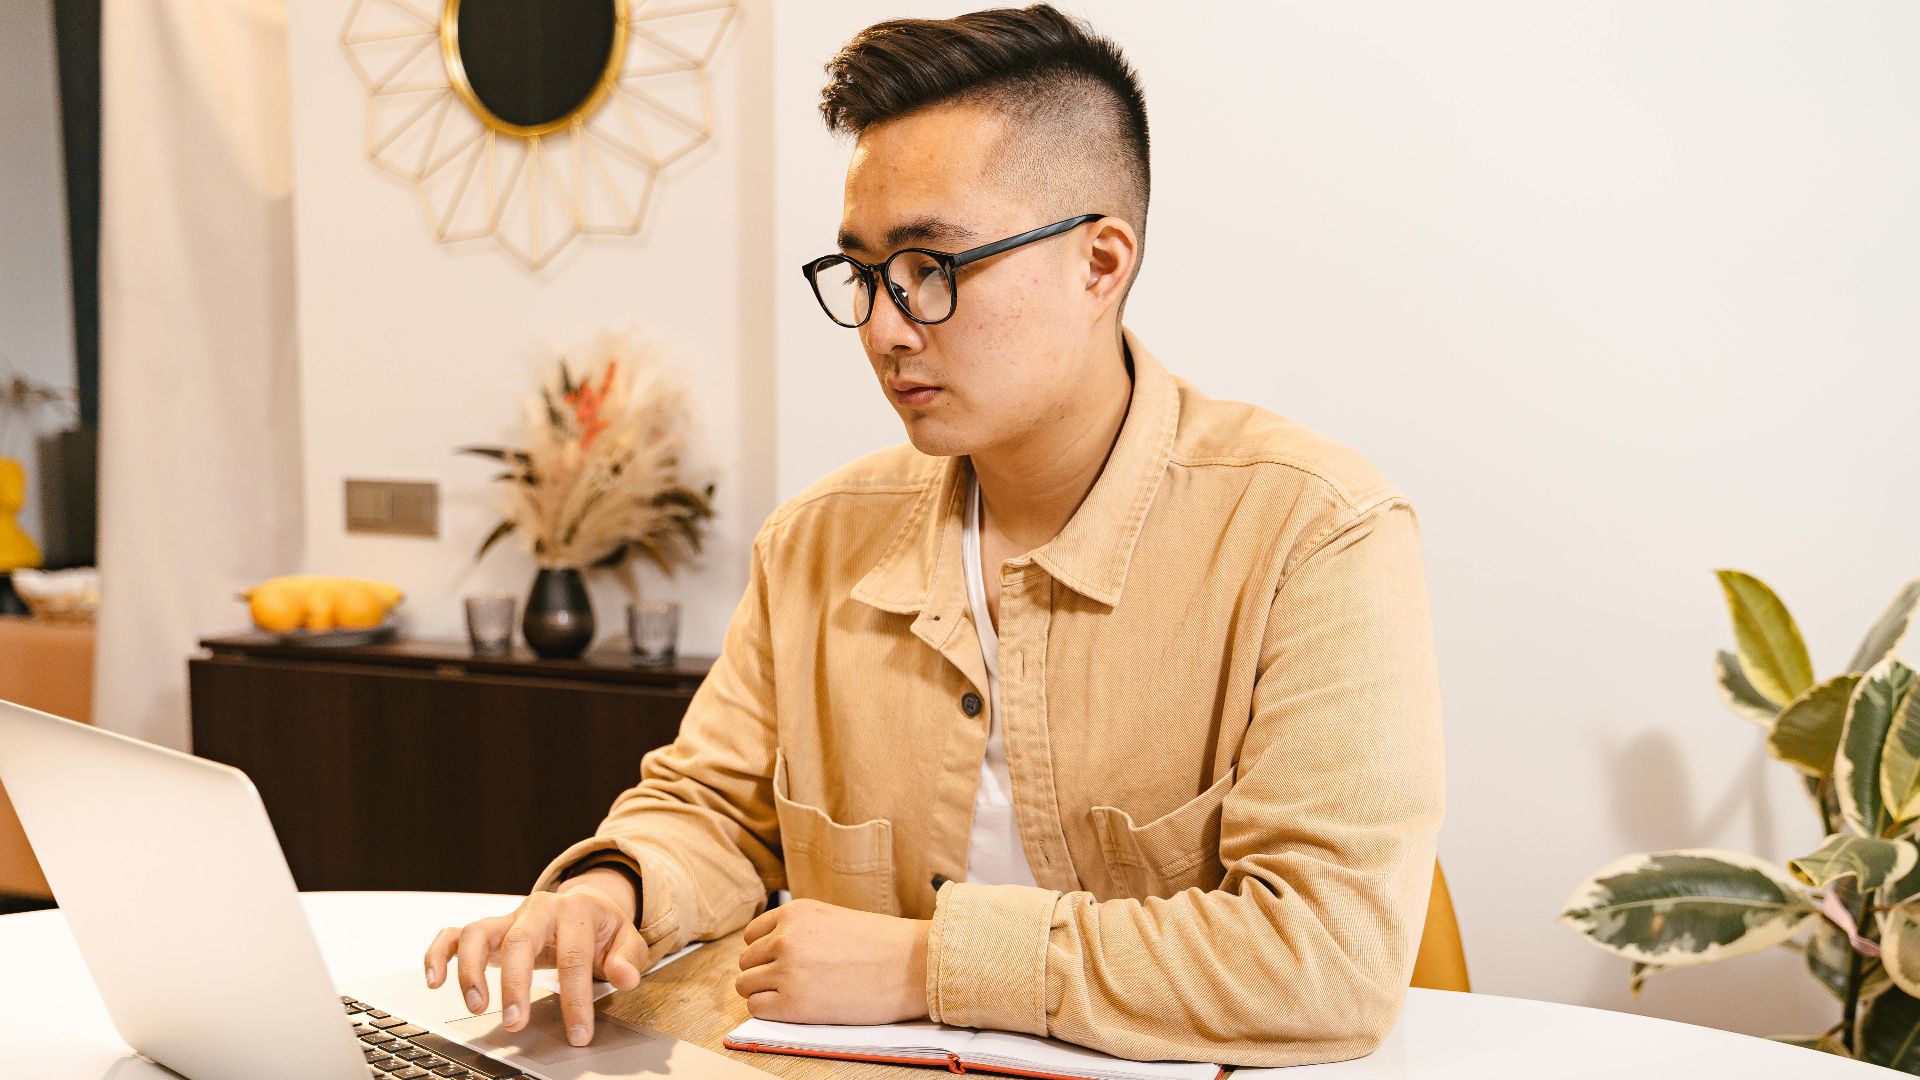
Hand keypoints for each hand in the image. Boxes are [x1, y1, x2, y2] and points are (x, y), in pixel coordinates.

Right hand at [422, 868, 647, 1046]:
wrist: (583, 906)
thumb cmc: (602, 929)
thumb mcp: (626, 940)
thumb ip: (628, 958)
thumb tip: (625, 977)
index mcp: (575, 911)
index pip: (574, 957)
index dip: (575, 999)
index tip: (577, 1033)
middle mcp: (537, 909)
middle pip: (520, 942)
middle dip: (515, 985)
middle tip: (515, 1024)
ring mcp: (509, 917)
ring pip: (478, 933)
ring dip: (472, 970)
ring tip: (475, 1006)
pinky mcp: (489, 928)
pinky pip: (454, 934)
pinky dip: (438, 953)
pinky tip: (434, 980)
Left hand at [734, 898, 929, 1023]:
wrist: (913, 966)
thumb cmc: (882, 945)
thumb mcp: (832, 919)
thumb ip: (800, 929)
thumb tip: (770, 951)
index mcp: (795, 912)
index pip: (753, 935)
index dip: (765, 952)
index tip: (783, 962)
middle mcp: (784, 938)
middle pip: (746, 961)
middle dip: (764, 972)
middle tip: (792, 982)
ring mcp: (786, 970)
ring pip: (746, 985)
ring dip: (764, 992)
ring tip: (794, 996)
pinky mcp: (793, 1004)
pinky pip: (757, 1008)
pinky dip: (769, 1011)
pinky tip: (795, 1009)